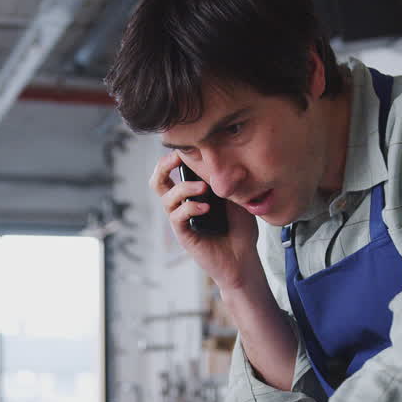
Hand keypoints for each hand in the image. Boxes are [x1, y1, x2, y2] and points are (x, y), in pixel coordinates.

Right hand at [149, 152, 260, 291]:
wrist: (244, 258)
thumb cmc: (241, 227)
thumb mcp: (237, 196)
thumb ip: (226, 179)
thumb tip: (224, 157)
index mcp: (192, 193)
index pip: (174, 170)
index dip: (176, 155)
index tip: (192, 143)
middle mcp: (182, 204)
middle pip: (158, 181)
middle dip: (163, 165)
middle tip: (178, 157)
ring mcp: (181, 219)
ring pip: (166, 197)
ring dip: (184, 188)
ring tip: (204, 188)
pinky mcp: (184, 235)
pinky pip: (177, 217)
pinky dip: (189, 208)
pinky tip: (205, 208)